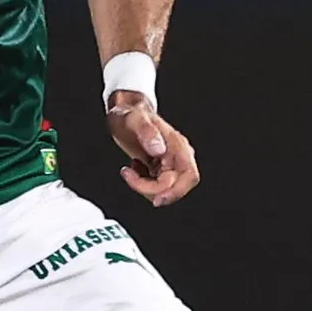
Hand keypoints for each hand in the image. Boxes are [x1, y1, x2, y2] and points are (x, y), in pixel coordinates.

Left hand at [108, 91, 201, 205]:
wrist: (123, 112)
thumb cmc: (129, 114)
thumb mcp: (134, 119)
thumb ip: (147, 132)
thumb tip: (159, 149)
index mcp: (177, 145)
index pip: (188, 176)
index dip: (176, 191)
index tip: (157, 199)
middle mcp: (176, 155)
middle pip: (175, 187)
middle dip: (152, 189)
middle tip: (131, 176)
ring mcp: (169, 162)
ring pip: (164, 189)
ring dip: (144, 186)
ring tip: (130, 169)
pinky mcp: (159, 168)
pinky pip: (156, 186)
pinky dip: (142, 183)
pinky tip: (134, 169)